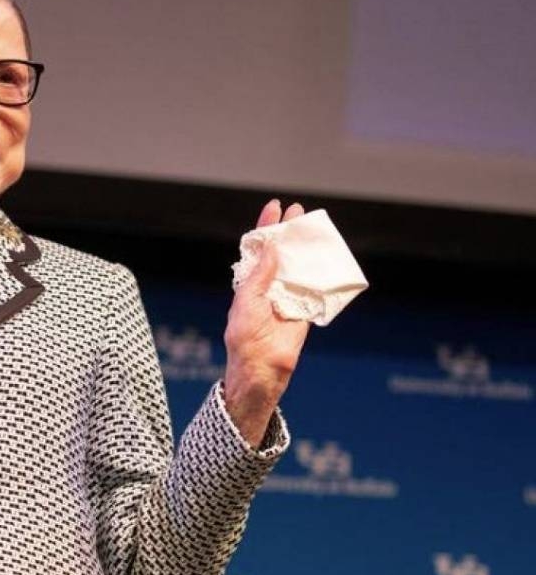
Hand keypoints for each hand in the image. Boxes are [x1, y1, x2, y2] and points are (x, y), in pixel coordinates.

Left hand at [222, 199, 309, 447]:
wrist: (261, 367)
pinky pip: (316, 289)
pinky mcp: (305, 310)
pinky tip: (329, 258)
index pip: (259, 249)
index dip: (266, 227)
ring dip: (307, 250)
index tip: (275, 207)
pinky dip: (322, 275)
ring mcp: (288, 297)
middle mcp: (270, 286)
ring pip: (299, 267)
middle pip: (282, 253)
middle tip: (299, 211)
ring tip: (316, 230)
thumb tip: (273, 248)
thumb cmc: (245, 335)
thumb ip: (261, 275)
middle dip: (290, 232)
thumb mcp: (247, 300)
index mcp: (251, 282)